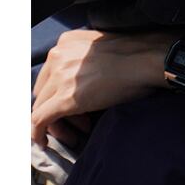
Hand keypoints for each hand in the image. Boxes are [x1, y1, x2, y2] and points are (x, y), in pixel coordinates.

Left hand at [31, 28, 174, 148]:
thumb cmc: (135, 54)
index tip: (76, 106)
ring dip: (56, 123)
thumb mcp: (101, 47)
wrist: (146, 59)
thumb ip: (84, 57)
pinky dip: (38, 133)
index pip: (50, 73)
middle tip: (80, 122)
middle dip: (55, 109)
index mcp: (65, 42)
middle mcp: (57, 56)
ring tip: (77, 133)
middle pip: (43, 91)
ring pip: (41, 106)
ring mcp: (58, 77)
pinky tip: (45, 143)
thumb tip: (82, 79)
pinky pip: (39, 120)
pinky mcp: (63, 98)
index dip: (59, 92)